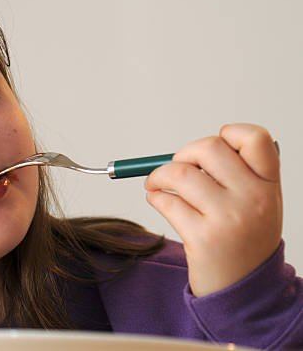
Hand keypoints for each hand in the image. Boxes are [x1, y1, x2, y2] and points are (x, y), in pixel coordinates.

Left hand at [144, 123, 282, 296]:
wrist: (243, 290)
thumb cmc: (244, 239)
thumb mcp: (258, 203)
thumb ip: (238, 173)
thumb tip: (192, 150)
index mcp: (269, 186)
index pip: (256, 138)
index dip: (229, 133)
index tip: (213, 147)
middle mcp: (253, 199)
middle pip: (208, 148)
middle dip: (183, 153)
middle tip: (176, 167)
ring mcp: (228, 218)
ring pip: (180, 173)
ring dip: (158, 175)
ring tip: (156, 184)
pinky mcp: (202, 237)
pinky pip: (166, 201)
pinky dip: (155, 196)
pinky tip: (158, 200)